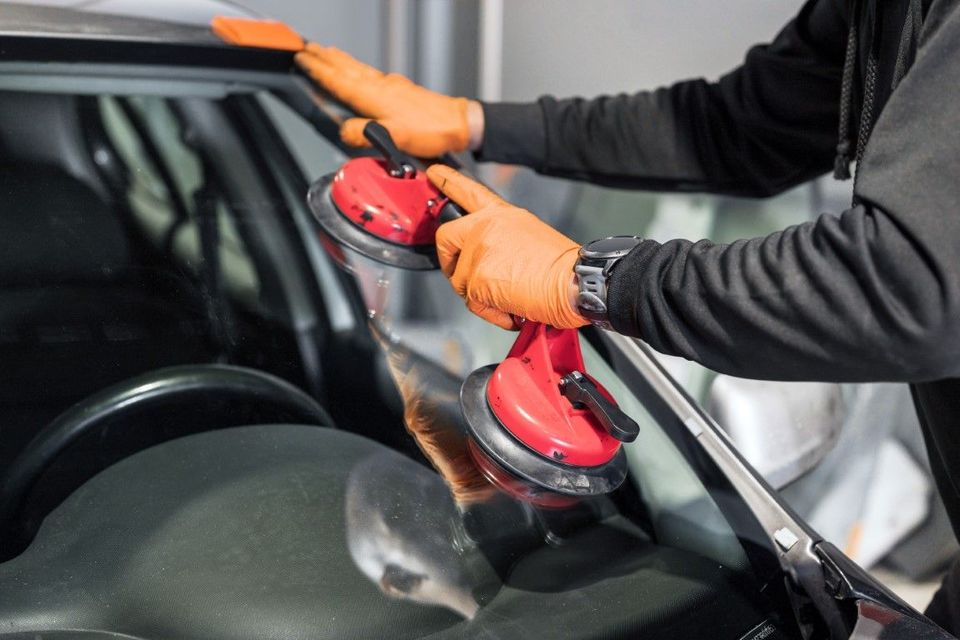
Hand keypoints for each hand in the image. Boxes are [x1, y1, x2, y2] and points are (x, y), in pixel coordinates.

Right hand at [295, 44, 483, 156]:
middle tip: (307, 48)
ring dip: (340, 60)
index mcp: (374, 96)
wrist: (458, 124)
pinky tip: (359, 71)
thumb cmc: (431, 130)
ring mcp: (391, 85)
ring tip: (326, 52)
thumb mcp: (394, 137)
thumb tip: (344, 130)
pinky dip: (358, 68)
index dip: (318, 70)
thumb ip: (364, 134)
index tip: (302, 59)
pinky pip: (371, 74)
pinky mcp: (401, 89)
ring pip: (358, 68)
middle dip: (325, 58)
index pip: (339, 80)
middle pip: (346, 68)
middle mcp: (381, 86)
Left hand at [426, 165, 587, 329]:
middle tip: (465, 276)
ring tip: (512, 296)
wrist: (574, 282)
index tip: (433, 173)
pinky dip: (493, 312)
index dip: (447, 181)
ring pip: (461, 281)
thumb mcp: (529, 235)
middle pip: (446, 238)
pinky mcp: (477, 278)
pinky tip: (514, 308)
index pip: (469, 191)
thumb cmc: (561, 266)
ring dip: (482, 296)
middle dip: (450, 262)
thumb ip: (501, 240)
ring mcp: (479, 251)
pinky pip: (473, 303)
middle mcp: (485, 227)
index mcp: (501, 215)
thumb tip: (490, 261)